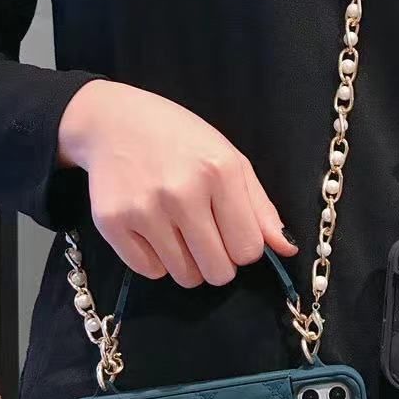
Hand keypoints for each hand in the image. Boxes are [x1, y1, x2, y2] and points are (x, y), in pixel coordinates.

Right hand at [58, 80, 297, 286]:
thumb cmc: (182, 141)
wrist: (113, 122)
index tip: (233, 233)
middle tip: (208, 237)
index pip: (248, 249)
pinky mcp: (111, 223)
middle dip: (219, 262)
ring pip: (185, 276)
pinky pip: (150, 271)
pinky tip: (155, 231)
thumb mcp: (231, 161)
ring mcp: (143, 209)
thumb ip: (261, 208)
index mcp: (219, 172)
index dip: (245, 248)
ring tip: (180, 231)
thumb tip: (287, 249)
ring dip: (189, 263)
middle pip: (217, 271)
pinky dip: (157, 260)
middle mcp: (181, 192)